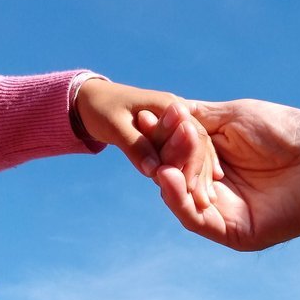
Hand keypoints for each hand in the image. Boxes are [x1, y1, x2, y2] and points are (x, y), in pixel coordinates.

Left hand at [75, 79, 220, 209]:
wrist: (92, 98)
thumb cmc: (101, 110)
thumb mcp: (115, 127)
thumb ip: (136, 147)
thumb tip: (155, 172)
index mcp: (169, 104)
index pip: (193, 134)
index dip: (193, 162)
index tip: (191, 189)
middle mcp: (179, 110)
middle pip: (200, 142)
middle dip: (203, 171)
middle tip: (206, 201)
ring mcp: (177, 120)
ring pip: (198, 147)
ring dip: (203, 172)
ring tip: (206, 200)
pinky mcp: (172, 130)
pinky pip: (188, 149)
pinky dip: (194, 167)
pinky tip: (201, 187)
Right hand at [140, 99, 299, 250]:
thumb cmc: (289, 133)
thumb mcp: (235, 116)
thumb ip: (198, 119)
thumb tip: (159, 112)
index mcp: (215, 159)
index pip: (176, 150)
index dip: (162, 135)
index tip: (147, 115)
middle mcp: (215, 186)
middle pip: (174, 172)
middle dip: (168, 150)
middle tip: (169, 129)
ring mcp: (224, 211)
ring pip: (180, 197)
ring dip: (170, 172)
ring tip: (167, 152)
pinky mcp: (233, 232)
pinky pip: (196, 220)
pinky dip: (178, 200)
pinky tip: (169, 177)